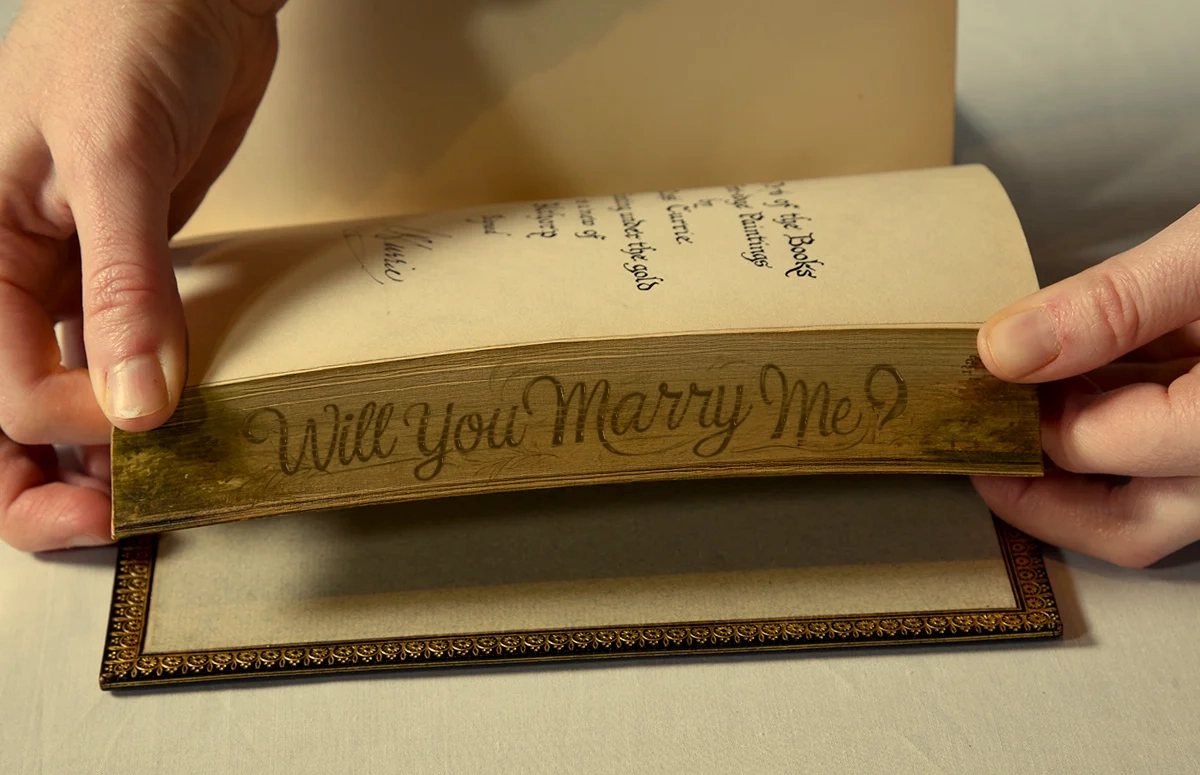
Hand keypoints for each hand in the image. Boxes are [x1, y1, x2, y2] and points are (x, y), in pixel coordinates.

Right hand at [0, 0, 284, 551]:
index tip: (140, 427)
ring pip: (69, 394)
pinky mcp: (134, 273)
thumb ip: (121, 282)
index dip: (63, 425)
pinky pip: (127, 354)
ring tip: (153, 500)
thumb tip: (134, 404)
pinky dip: (150, 399)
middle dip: (47, 479)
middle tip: (109, 527)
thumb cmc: (125, 32)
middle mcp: (16, 275)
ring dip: (104, 456)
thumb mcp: (110, 154)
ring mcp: (75, 279)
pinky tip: (182, 428)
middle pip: (11, 409)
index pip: (0, 384)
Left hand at [973, 203, 1199, 567]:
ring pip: (1157, 511)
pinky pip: (1182, 475)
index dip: (1019, 422)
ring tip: (1025, 415)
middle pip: (1127, 523)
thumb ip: (1114, 303)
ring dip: (1079, 474)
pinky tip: (1092, 394)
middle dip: (1039, 491)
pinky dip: (1126, 444)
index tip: (969, 387)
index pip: (1101, 447)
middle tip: (976, 447)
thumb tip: (1006, 350)